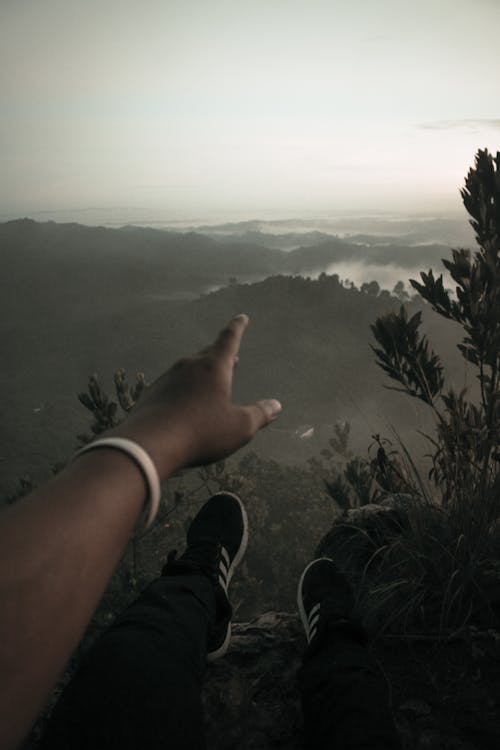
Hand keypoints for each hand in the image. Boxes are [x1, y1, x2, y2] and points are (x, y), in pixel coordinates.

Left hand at [108, 314, 281, 477]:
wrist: (150, 444)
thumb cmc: (201, 432)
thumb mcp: (239, 427)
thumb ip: (260, 415)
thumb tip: (276, 405)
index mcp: (213, 367)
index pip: (228, 340)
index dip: (237, 328)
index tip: (241, 317)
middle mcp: (189, 366)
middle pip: (208, 354)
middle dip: (221, 354)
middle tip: (232, 355)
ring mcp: (167, 378)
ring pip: (188, 370)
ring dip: (201, 373)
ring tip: (210, 382)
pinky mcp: (152, 394)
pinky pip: (173, 386)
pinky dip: (183, 390)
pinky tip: (184, 404)